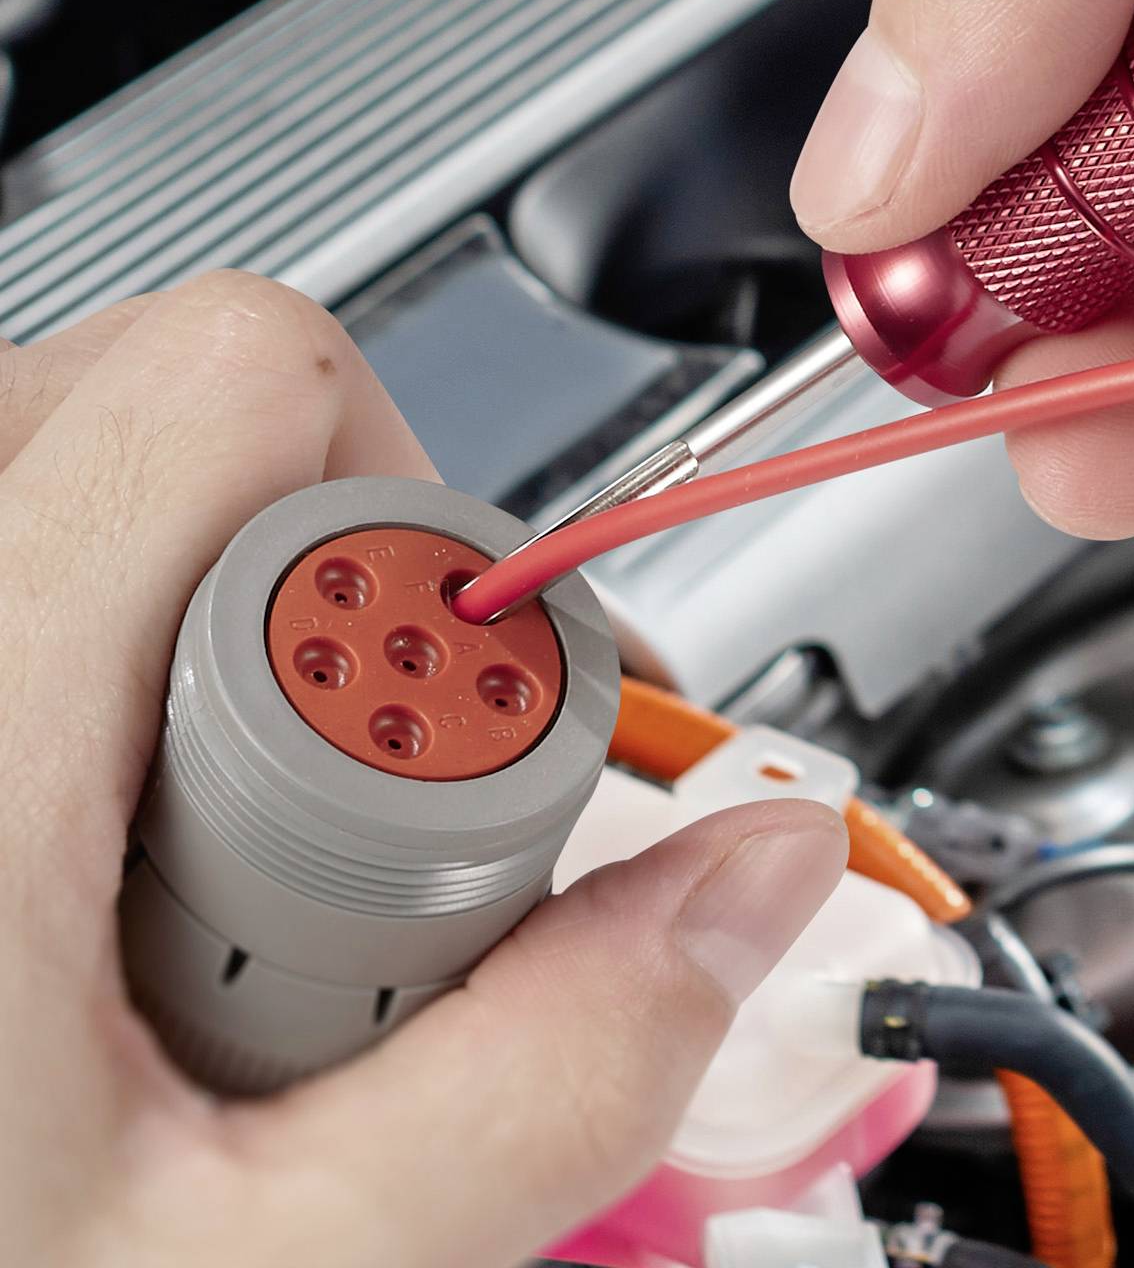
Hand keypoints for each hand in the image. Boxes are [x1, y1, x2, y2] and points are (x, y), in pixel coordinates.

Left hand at [0, 273, 844, 1267]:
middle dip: (304, 557)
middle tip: (320, 801)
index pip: (241, 384)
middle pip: (145, 393)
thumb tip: (748, 880)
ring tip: (175, 852)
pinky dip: (69, 646)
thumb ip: (548, 1065)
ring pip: (48, 461)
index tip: (449, 733)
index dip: (412, 518)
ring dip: (171, 597)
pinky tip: (64, 864)